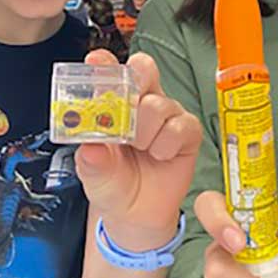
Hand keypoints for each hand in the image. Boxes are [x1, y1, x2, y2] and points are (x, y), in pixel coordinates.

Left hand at [75, 49, 201, 250]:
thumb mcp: (95, 176)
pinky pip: (180, 126)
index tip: (96, 62)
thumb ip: (92, 162)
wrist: (137, 215)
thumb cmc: (114, 185)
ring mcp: (165, 114)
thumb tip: (90, 148)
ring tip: (139, 150)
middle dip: (134, 82)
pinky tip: (159, 155)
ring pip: (158, 104)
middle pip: (143, 69)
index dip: (104, 63)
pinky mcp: (187, 130)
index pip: (108, 73)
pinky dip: (166, 144)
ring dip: (145, 131)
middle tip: (124, 109)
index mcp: (111, 104)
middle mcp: (140, 102)